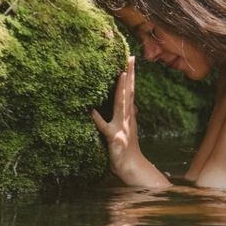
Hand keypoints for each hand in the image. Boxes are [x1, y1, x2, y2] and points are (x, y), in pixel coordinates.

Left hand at [92, 56, 143, 177]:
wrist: (133, 167)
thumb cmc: (128, 149)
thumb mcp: (129, 130)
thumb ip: (131, 117)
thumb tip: (134, 105)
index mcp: (129, 114)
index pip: (131, 90)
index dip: (131, 74)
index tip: (131, 58)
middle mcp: (127, 117)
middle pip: (129, 92)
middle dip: (130, 74)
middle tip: (131, 58)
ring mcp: (122, 127)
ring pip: (121, 105)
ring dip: (121, 90)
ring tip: (121, 75)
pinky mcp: (114, 138)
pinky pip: (105, 128)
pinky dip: (98, 119)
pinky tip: (91, 111)